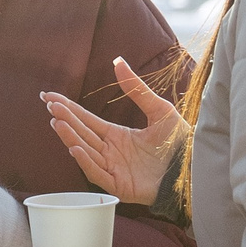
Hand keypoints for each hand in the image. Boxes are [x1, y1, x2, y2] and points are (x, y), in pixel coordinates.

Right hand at [42, 56, 184, 206]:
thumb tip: (118, 61)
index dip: (69, 109)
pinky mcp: (120, 185)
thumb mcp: (159, 109)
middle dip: (65, 119)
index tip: (50, 97)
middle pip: (82, 133)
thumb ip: (136, 89)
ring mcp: (114, 169)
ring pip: (85, 151)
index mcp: (117, 136)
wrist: (196, 167)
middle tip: (49, 105)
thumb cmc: (180, 142)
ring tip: (56, 122)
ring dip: (70, 137)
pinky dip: (85, 161)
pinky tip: (74, 146)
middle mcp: (111, 152)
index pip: (87, 120)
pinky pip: (97, 173)